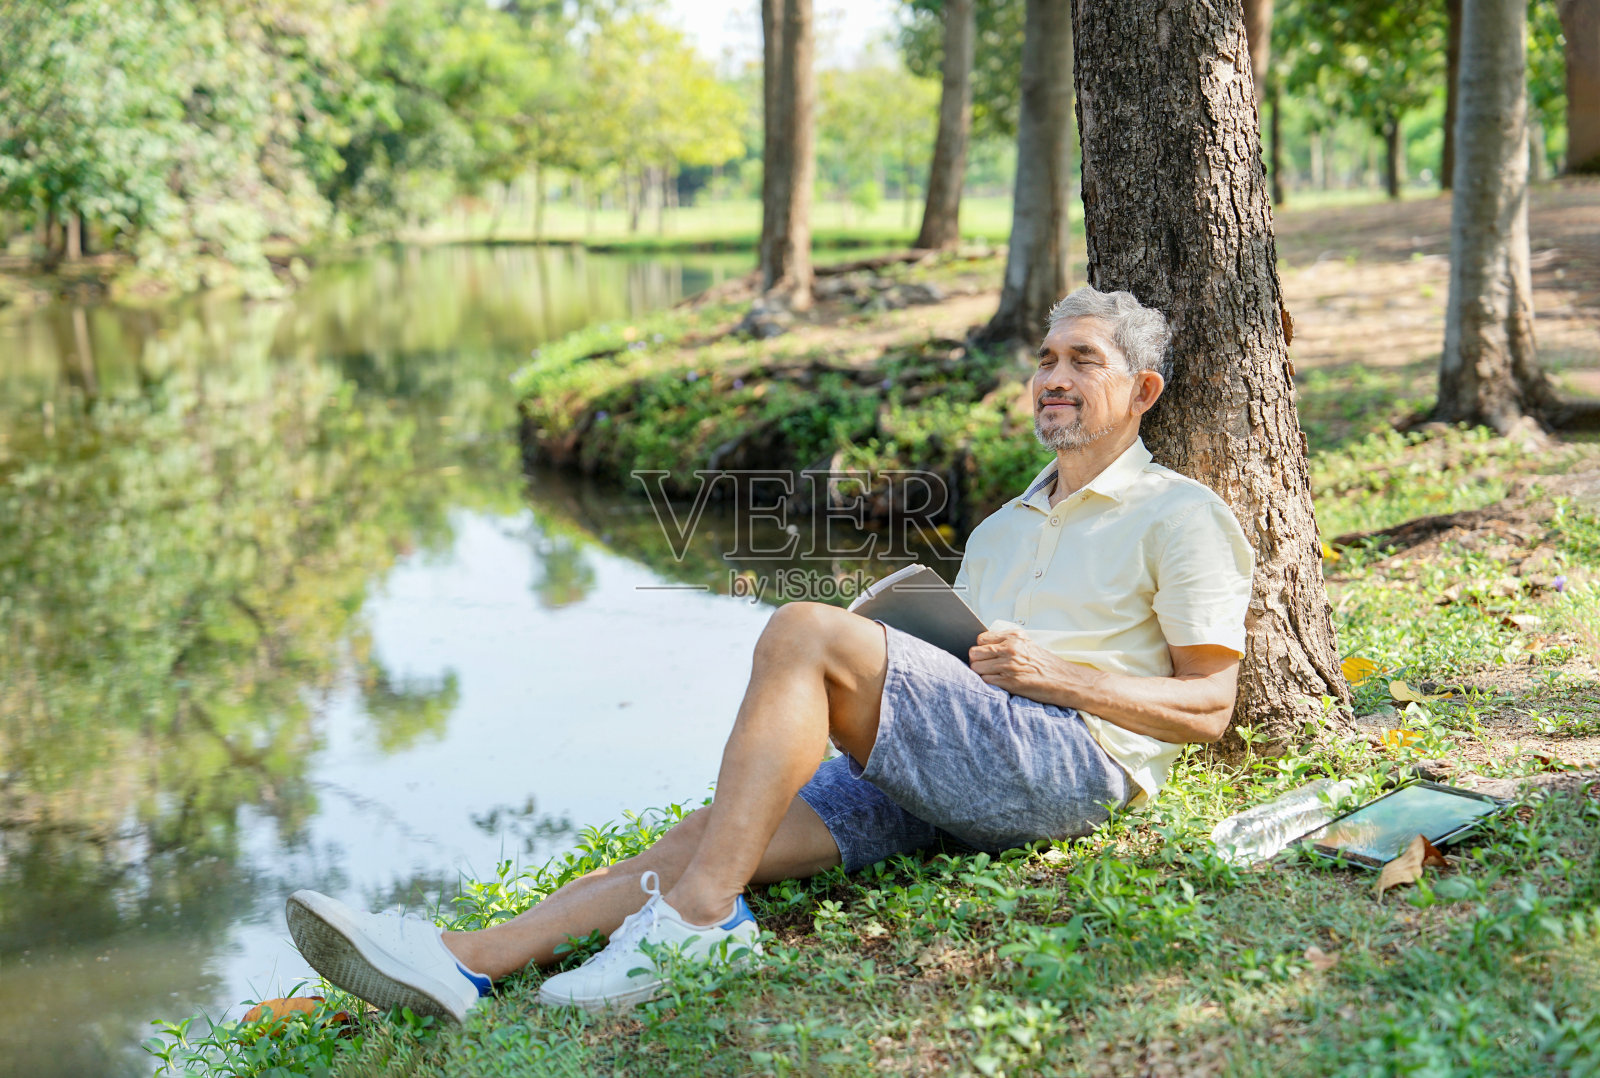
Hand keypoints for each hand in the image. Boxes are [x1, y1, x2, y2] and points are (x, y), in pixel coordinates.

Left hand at [968, 626, 1086, 703]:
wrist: (1066, 680)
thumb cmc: (1046, 665)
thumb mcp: (1028, 644)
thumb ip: (1007, 642)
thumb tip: (983, 646)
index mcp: (1014, 637)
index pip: (980, 639)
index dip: (981, 648)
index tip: (987, 655)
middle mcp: (1010, 648)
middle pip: (974, 653)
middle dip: (977, 661)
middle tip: (987, 667)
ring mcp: (1009, 665)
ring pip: (976, 667)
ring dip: (982, 674)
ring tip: (993, 676)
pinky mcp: (1010, 682)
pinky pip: (985, 681)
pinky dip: (988, 684)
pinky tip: (998, 684)